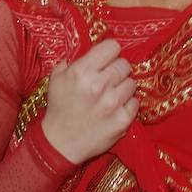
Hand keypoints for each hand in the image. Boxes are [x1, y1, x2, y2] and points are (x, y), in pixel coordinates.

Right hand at [40, 39, 137, 164]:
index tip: (108, 59)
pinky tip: (115, 109)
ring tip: (112, 95)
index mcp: (82, 71)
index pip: (112, 47)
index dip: (110, 52)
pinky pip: (135, 102)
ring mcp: (113, 103)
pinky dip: (127, 104)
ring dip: (123, 87)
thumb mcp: (56, 79)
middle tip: (109, 80)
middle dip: (117, 70)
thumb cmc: (59, 108)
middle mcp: (99, 85)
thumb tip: (90, 52)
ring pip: (132, 83)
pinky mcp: (122, 120)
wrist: (60, 143)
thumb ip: (72, 61)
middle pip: (124, 64)